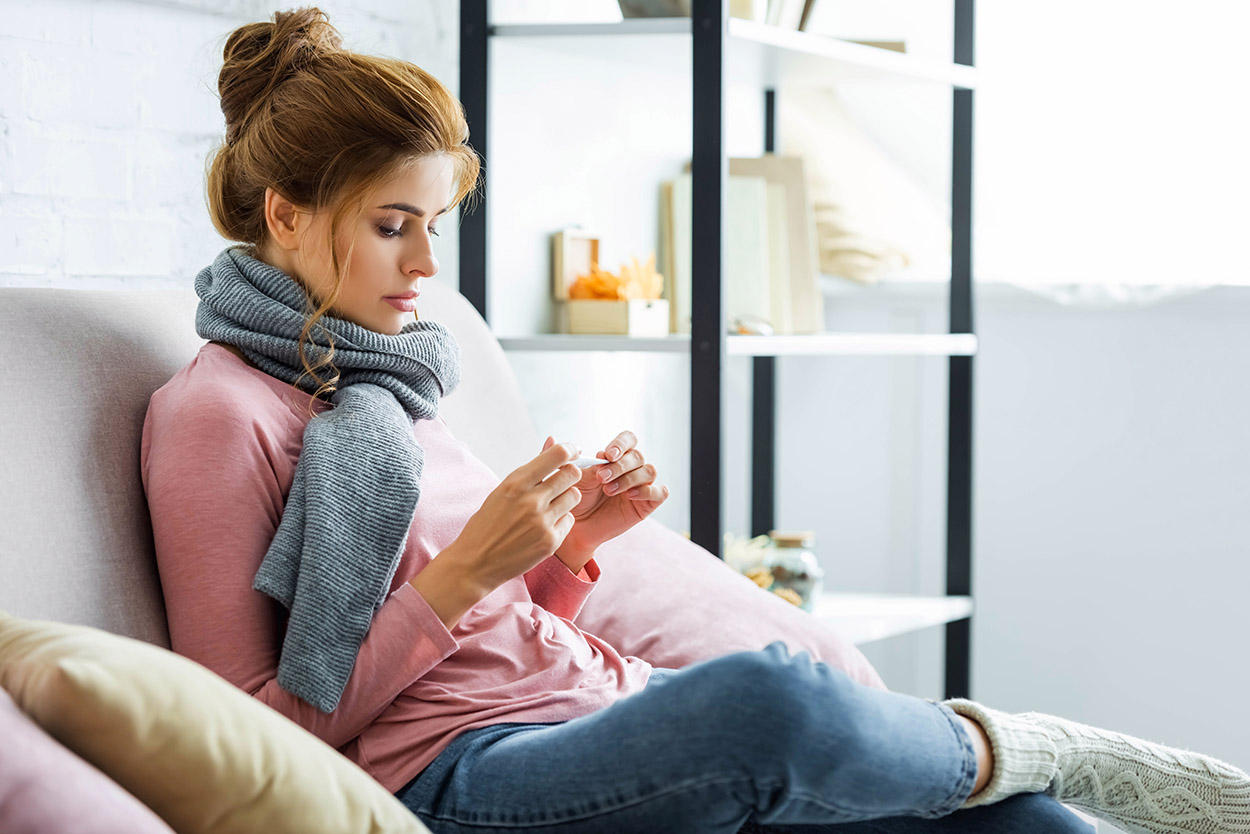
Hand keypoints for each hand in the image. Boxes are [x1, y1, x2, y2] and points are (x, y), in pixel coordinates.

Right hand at [444, 441, 583, 592]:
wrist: (475, 563)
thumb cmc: (486, 524)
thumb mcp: (502, 491)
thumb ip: (530, 472)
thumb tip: (553, 443)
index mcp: (515, 483)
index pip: (557, 455)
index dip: (569, 450)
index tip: (572, 452)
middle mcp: (531, 500)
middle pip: (572, 474)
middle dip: (570, 475)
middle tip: (562, 481)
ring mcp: (542, 522)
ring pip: (574, 497)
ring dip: (566, 498)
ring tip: (549, 506)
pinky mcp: (550, 541)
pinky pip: (569, 521)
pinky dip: (560, 522)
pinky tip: (543, 527)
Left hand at [546, 431, 669, 572]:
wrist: (577, 529)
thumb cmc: (573, 500)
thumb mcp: (566, 478)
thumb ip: (560, 460)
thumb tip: (551, 438)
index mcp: (615, 457)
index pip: (628, 439)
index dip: (621, 443)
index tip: (607, 454)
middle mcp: (631, 468)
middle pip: (637, 456)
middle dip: (619, 465)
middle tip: (601, 478)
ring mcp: (641, 485)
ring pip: (649, 471)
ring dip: (630, 478)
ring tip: (609, 490)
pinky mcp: (647, 504)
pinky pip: (660, 492)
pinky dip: (648, 491)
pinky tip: (630, 496)